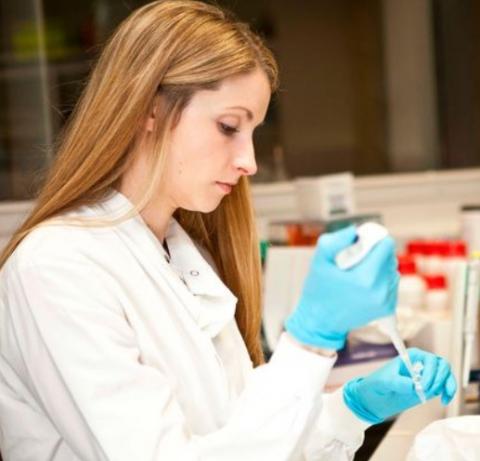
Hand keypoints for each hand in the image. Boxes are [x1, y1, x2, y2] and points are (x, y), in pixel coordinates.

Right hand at [284, 225, 398, 349]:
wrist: (319, 322)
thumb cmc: (317, 291)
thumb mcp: (319, 261)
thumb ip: (335, 241)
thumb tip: (354, 231)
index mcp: (366, 278)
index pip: (386, 246)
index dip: (373, 239)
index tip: (359, 243)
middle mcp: (380, 290)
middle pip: (390, 257)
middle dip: (374, 253)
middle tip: (355, 258)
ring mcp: (385, 301)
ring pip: (392, 270)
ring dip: (378, 265)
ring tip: (358, 271)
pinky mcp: (386, 309)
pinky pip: (391, 284)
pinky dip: (380, 278)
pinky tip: (364, 282)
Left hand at [343, 348, 456, 423]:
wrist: (375, 397)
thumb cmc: (377, 384)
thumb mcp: (383, 383)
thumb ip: (397, 382)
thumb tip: (414, 386)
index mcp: (411, 356)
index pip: (430, 359)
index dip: (431, 372)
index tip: (422, 387)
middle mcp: (421, 363)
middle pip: (442, 365)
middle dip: (438, 380)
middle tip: (427, 392)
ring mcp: (427, 374)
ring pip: (447, 374)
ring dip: (448, 385)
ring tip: (441, 397)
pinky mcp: (430, 385)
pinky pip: (446, 385)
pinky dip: (449, 392)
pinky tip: (444, 400)